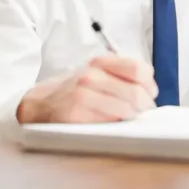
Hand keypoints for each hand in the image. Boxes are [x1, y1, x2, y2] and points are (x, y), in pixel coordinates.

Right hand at [16, 56, 158, 123]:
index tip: (150, 94)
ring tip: (129, 120)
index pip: (138, 69)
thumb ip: (121, 77)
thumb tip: (150, 93)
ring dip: (133, 117)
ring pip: (125, 108)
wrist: (38, 103)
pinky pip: (109, 121)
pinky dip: (117, 125)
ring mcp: (83, 93)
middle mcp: (92, 75)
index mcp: (101, 63)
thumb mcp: (96, 74)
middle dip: (144, 107)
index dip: (149, 85)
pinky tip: (113, 125)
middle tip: (143, 113)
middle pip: (135, 92)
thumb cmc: (74, 91)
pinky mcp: (75, 113)